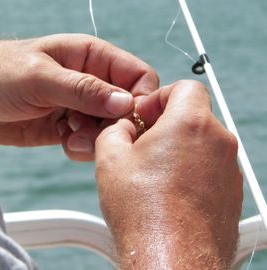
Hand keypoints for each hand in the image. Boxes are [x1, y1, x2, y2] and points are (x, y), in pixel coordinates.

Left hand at [0, 34, 157, 149]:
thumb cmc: (0, 73)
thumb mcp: (42, 76)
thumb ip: (85, 90)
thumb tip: (126, 103)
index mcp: (94, 58)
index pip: (138, 76)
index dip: (141, 98)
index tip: (128, 119)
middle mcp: (94, 83)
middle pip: (128, 108)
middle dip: (114, 125)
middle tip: (87, 131)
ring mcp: (85, 108)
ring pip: (112, 130)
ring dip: (96, 140)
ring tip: (69, 136)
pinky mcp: (74, 128)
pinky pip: (93, 143)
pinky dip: (82, 148)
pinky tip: (63, 141)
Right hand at [95, 80, 242, 269]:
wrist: (172, 259)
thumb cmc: (144, 211)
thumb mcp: (110, 158)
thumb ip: (114, 129)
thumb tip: (123, 128)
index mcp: (190, 124)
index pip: (186, 87)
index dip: (161, 97)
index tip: (146, 116)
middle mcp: (217, 142)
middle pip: (193, 114)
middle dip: (166, 123)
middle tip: (143, 144)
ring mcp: (228, 168)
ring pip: (201, 141)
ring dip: (178, 147)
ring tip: (153, 172)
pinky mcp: (231, 190)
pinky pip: (209, 166)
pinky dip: (190, 168)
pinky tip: (169, 189)